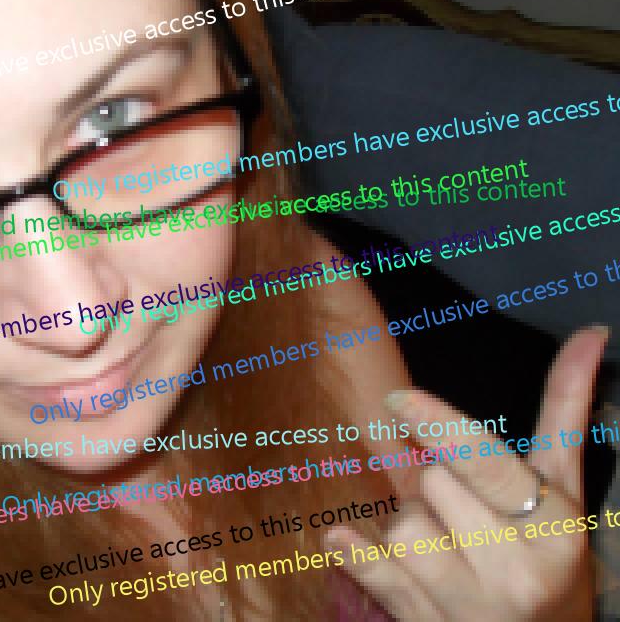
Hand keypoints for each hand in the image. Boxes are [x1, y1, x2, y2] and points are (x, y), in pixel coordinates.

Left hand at [326, 326, 607, 620]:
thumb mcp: (564, 487)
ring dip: (409, 524)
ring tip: (446, 545)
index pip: (486, 465)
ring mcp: (470, 607)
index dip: (440, 428)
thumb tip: (591, 335)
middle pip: (433, 486)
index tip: (398, 399)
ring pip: (403, 527)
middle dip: (436, 483)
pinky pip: (378, 578)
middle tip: (461, 507)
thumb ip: (564, 410)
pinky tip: (339, 537)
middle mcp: (514, 571)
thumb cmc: (551, 553)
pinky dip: (355, 555)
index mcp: (552, 527)